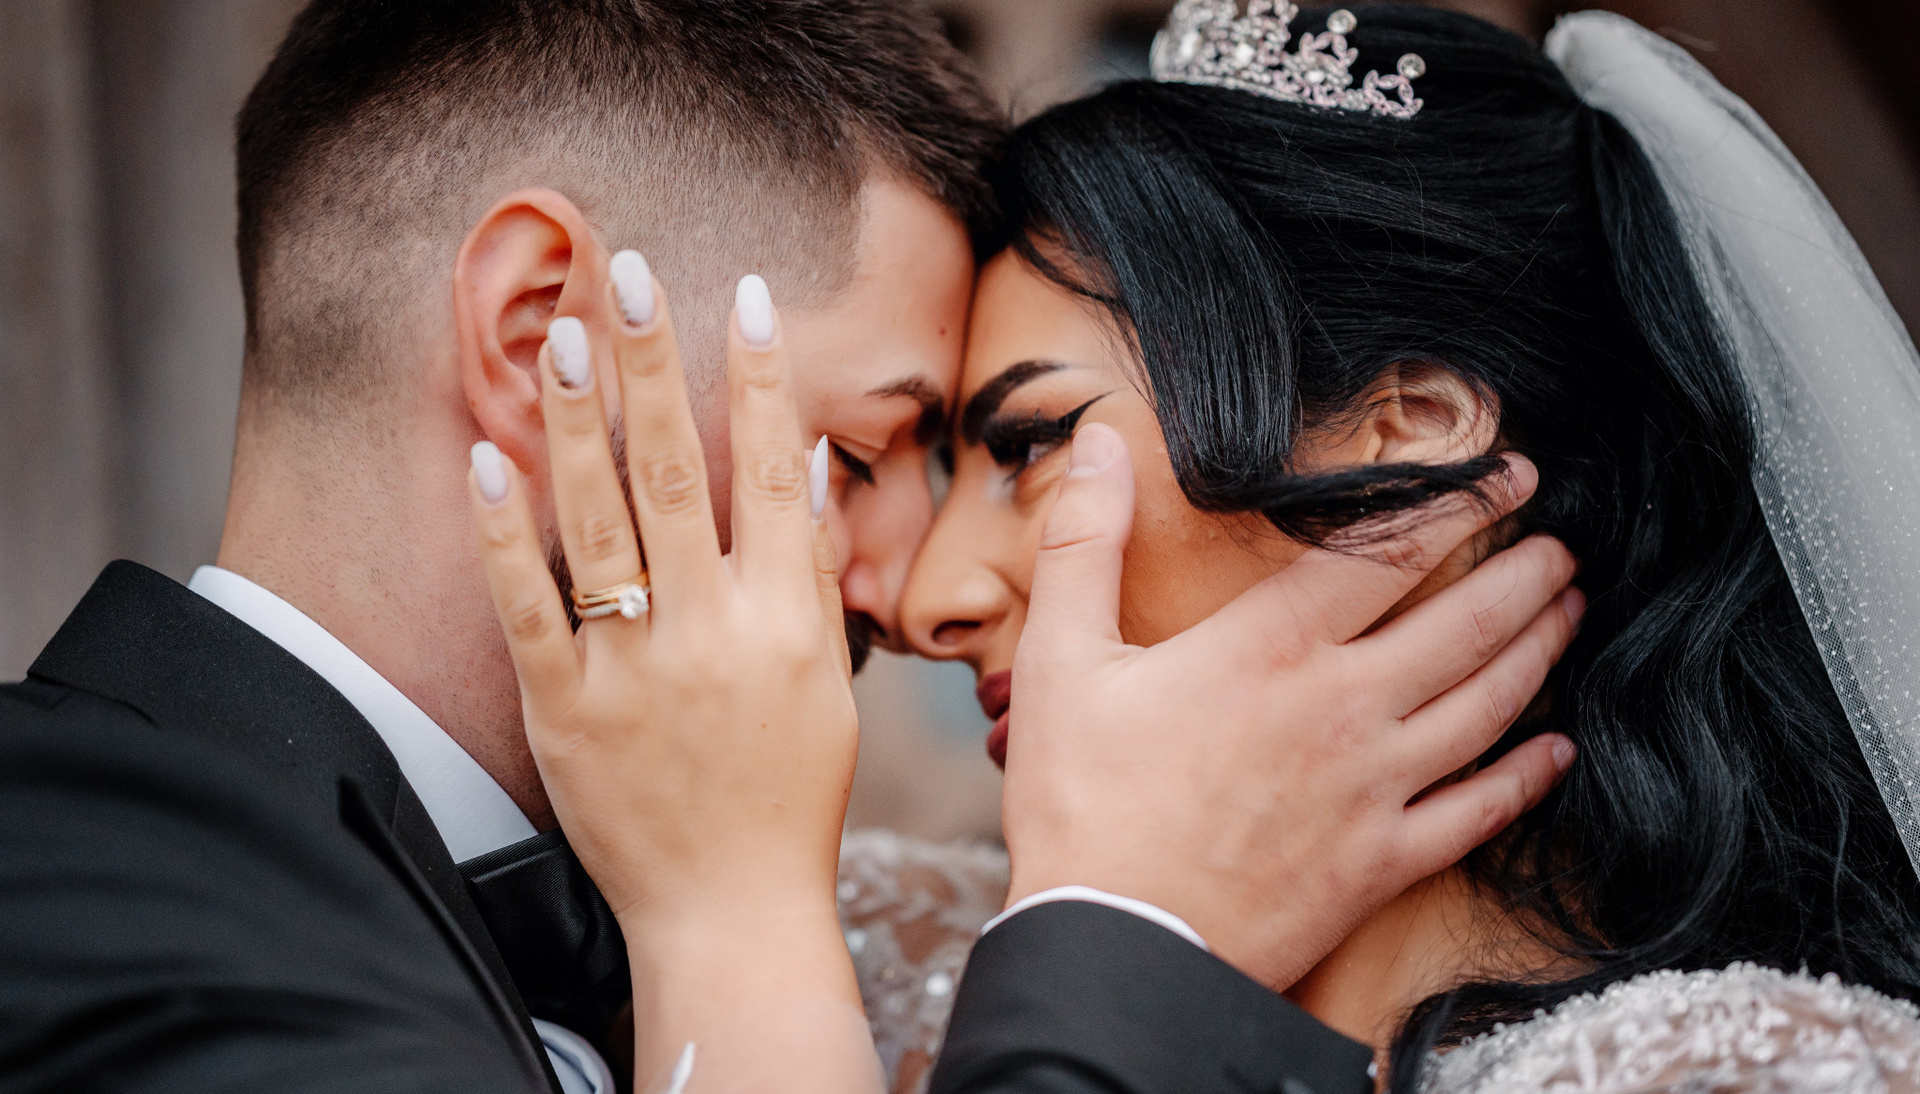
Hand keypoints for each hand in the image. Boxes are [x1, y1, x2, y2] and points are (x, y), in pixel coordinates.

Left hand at [467, 261, 861, 1083]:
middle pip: (681, 472)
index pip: (770, 470)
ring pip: (600, 521)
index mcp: (785, 619)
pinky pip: (526, 606)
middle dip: (655, 365)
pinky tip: (486, 459)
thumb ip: (813, 568)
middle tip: (629, 274)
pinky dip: (503, 533)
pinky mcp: (564, 708)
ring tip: (559, 335)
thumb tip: (802, 463)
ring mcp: (633, 667)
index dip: (759, 375)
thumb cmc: (789, 792)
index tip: (743, 293)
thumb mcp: (829, 679)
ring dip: (578, 423)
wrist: (730, 909)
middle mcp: (713, 630)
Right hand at [1001, 424, 1581, 989]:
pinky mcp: (1381, 863)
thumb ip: (1084, 542)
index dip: (1458, 503)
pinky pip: (1477, 812)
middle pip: (1464, 624)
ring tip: (1571, 613)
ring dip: (1539, 652)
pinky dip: (1526, 777)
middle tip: (1564, 544)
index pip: (1387, 552)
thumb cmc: (1080, 805)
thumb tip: (1095, 441)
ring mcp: (1374, 789)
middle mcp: (1342, 707)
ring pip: (1487, 705)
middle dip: (1526, 574)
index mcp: (1270, 647)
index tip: (1509, 473)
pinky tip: (1556, 752)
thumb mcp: (1058, 658)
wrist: (1116, 945)